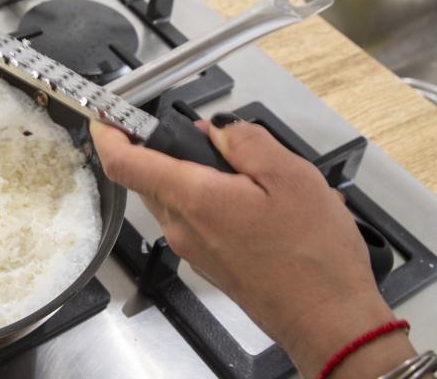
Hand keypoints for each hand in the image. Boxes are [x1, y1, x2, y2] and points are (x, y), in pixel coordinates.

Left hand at [91, 115, 416, 376]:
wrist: (328, 320)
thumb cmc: (313, 257)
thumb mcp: (291, 175)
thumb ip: (246, 141)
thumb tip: (217, 130)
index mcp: (193, 199)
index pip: (124, 163)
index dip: (109, 134)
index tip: (109, 115)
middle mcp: (182, 227)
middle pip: (150, 176)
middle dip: (171, 149)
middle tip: (214, 139)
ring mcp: (193, 249)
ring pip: (176, 197)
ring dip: (201, 176)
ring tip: (255, 175)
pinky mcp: (209, 262)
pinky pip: (197, 219)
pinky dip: (216, 201)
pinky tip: (261, 205)